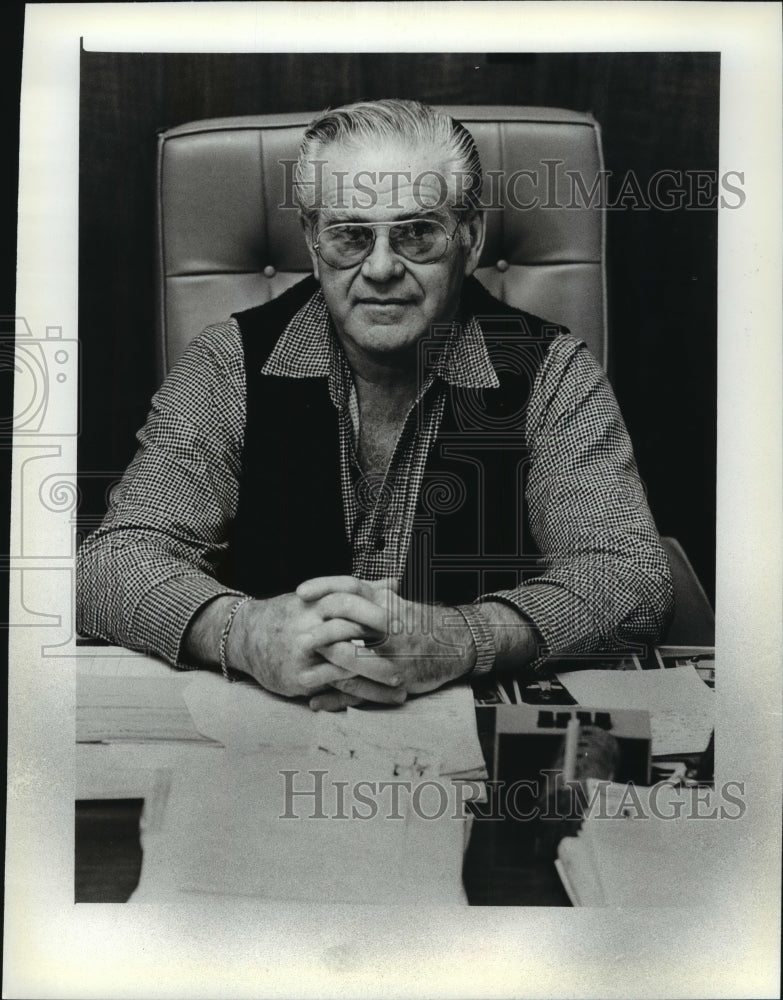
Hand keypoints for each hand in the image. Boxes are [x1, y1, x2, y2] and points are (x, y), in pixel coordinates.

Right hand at [224, 590, 406, 702]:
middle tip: (412, 666)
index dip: (386, 622)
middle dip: (385, 657)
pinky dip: (354, 696)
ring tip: (402, 690)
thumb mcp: (321, 596)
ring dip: (376, 683)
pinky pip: (331, 689)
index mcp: (321, 605)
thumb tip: (396, 583)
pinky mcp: (297, 678)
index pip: (357, 611)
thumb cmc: (291, 614)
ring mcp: (304, 656)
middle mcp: (312, 629)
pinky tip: (373, 700)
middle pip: (355, 642)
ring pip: (346, 671)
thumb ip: (360, 592)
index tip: (412, 631)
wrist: (246, 635)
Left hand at [296, 576, 476, 707]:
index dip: (323, 586)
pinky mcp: (398, 680)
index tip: (299, 592)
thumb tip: (328, 592)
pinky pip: (364, 691)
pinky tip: (318, 701)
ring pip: (355, 659)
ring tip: (300, 676)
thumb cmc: (415, 622)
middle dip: (322, 633)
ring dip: (325, 670)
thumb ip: (363, 595)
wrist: (455, 643)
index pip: (351, 587)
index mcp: (385, 601)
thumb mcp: (392, 601)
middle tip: (299, 640)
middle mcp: (390, 625)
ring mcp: (395, 654)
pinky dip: (338, 698)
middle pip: (350, 623)